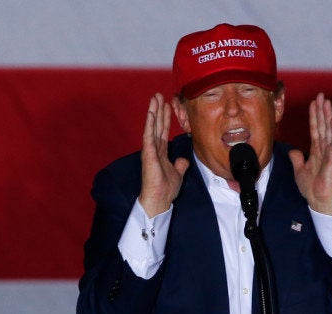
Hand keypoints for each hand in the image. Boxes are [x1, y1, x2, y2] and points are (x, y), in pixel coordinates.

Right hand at [138, 93, 188, 216]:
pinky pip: (149, 136)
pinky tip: (151, 113)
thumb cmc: (166, 189)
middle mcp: (154, 149)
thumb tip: (183, 160)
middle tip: (159, 95)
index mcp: (161, 152)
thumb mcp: (178, 173)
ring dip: (153, 112)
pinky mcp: (148, 154)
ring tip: (154, 98)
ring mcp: (150, 150)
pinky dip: (150, 124)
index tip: (168, 105)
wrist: (160, 200)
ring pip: (152, 127)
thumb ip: (180, 165)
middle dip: (158, 110)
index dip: (166, 118)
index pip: (163, 131)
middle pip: (157, 125)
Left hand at [289, 93, 331, 215]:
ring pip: (329, 130)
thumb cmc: (312, 188)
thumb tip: (294, 151)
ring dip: (328, 116)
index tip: (314, 103)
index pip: (315, 129)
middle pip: (323, 126)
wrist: (318, 200)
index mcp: (317, 150)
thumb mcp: (300, 170)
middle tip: (321, 95)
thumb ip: (297, 159)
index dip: (314, 116)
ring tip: (327, 102)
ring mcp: (331, 153)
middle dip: (322, 110)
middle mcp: (325, 149)